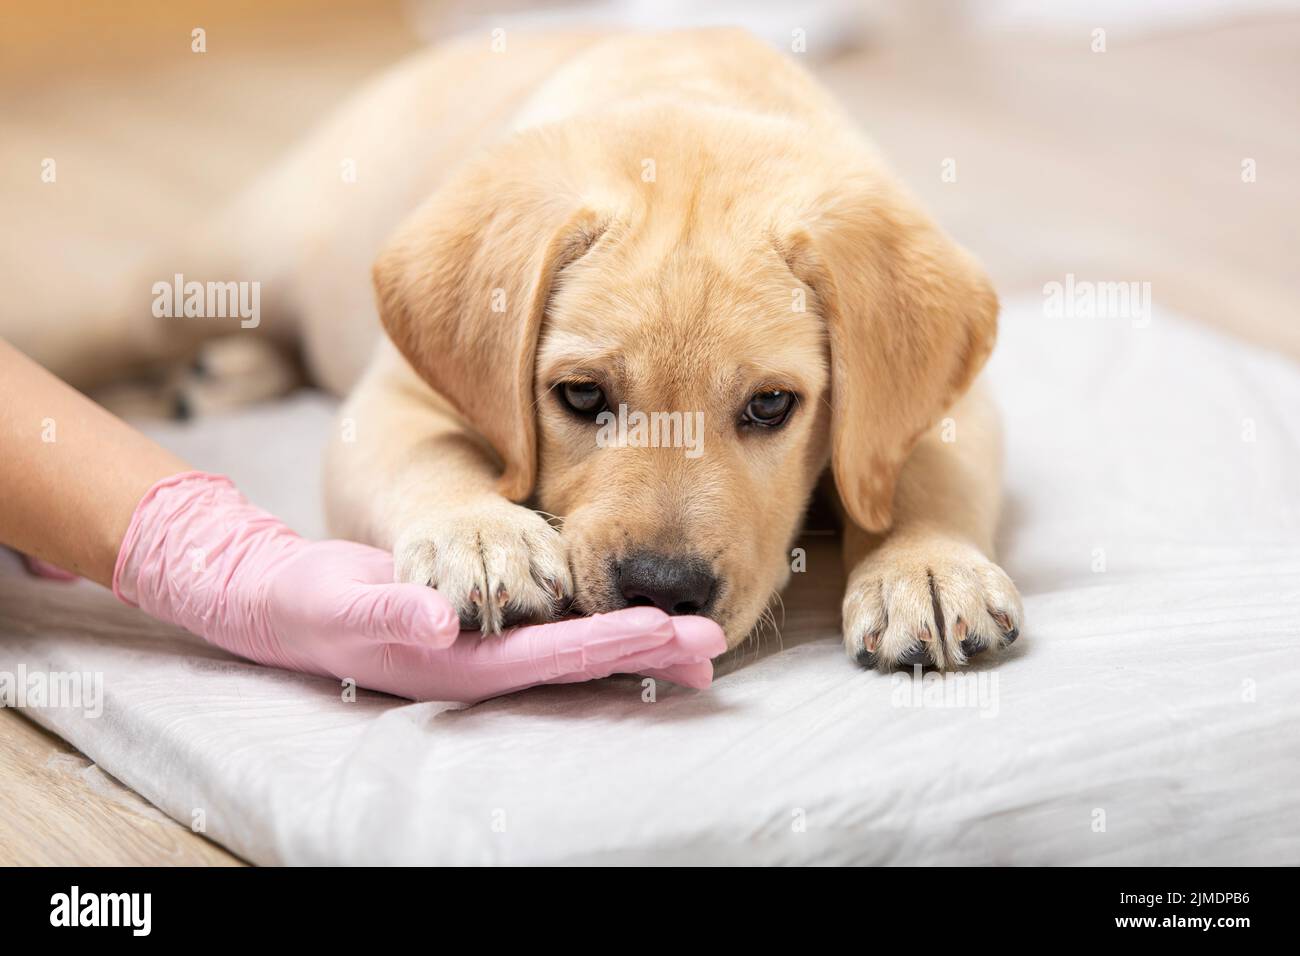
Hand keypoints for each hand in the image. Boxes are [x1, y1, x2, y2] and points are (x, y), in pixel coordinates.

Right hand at [113, 473, 723, 700]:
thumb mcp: (345, 605)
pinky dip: (604, 624)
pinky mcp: (492, 626)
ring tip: (699, 637)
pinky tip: (641, 618)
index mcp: (460, 663)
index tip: (666, 632)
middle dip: (647, 650)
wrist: (295, 604)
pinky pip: (559, 627)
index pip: (549, 655)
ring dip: (638, 643)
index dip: (609, 645)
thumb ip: (392, 609)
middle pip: (581, 657)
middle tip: (713, 641)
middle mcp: (487, 660)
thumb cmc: (317, 606)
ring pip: (578, 646)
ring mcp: (493, 645)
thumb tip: (443, 619)